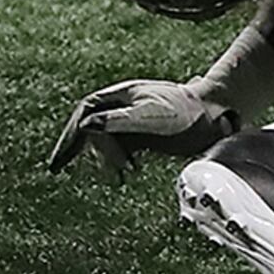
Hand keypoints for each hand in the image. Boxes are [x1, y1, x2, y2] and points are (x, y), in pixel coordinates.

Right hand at [44, 78, 232, 177]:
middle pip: (92, 128)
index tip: (59, 160)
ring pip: (106, 141)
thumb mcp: (149, 115)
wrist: (216, 115)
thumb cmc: (184, 111)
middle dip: (80, 150)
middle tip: (58, 169)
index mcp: (121, 95)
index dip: (70, 136)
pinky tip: (127, 174)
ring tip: (118, 178)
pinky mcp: (146, 137)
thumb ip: (117, 121)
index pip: (85, 112)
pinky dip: (119, 163)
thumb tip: (86, 126)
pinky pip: (122, 150)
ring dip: (106, 160)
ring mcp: (134, 122)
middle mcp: (123, 107)